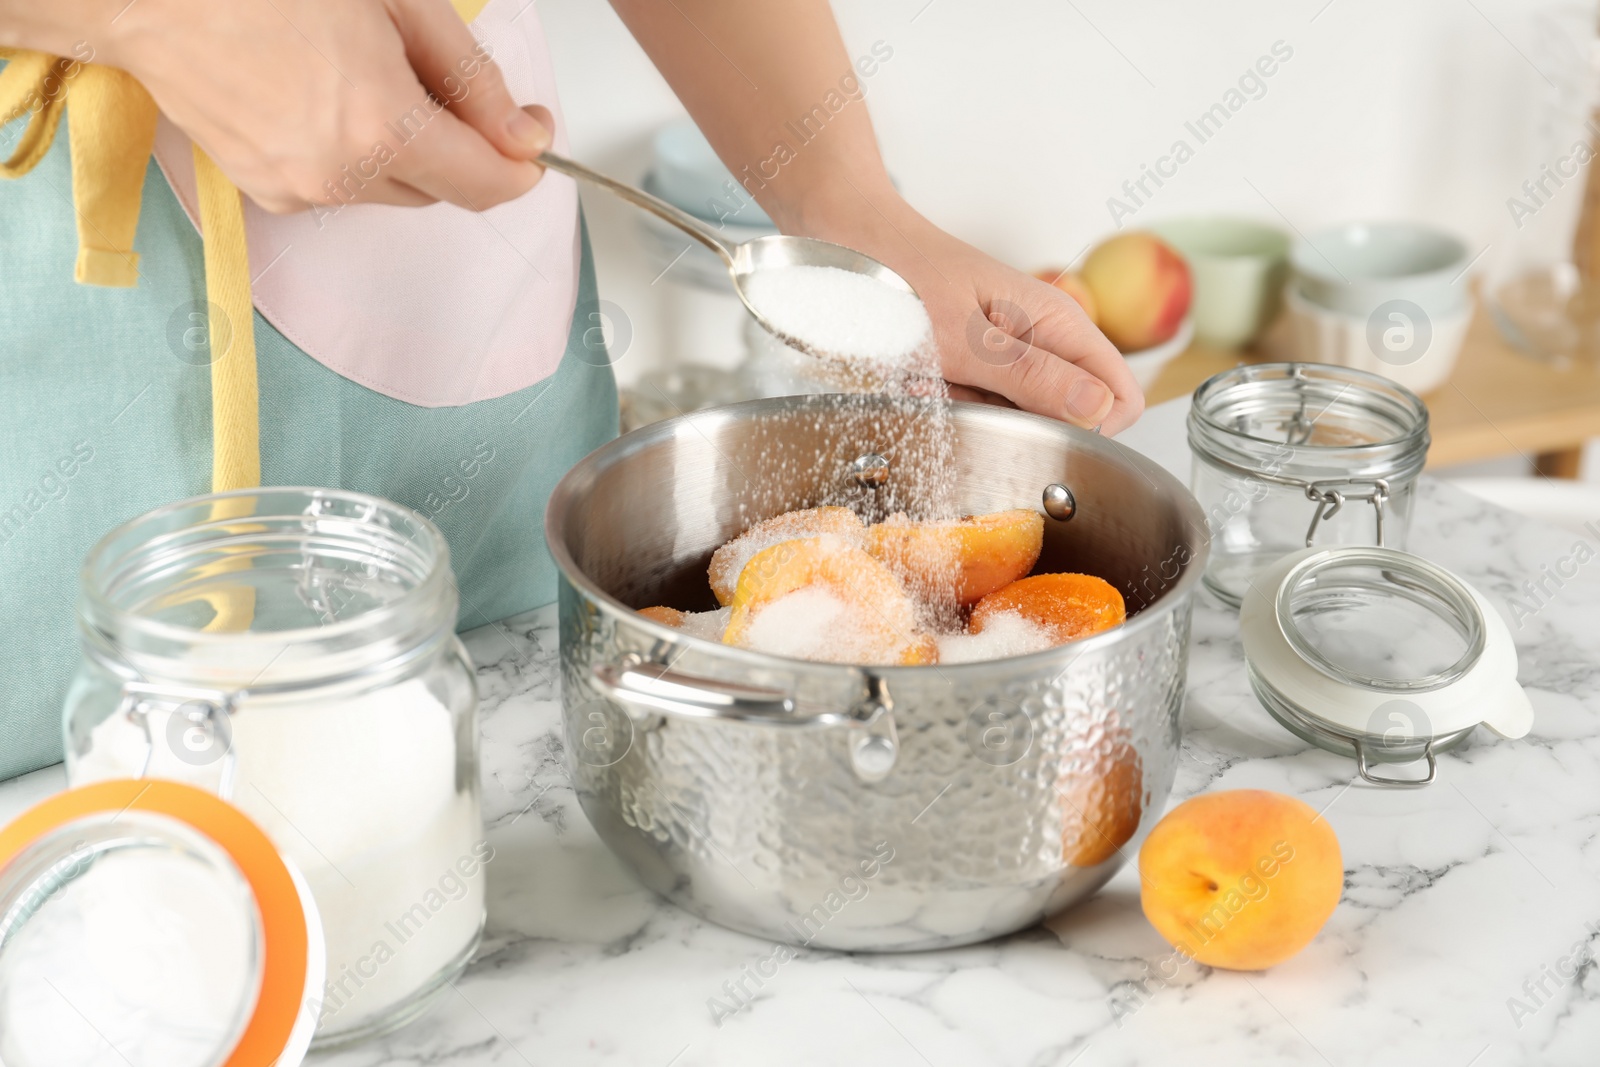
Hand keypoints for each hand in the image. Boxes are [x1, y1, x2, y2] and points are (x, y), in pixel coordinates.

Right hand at [93, 0, 551, 212]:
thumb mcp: (397, 2)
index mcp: (383, 128)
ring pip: (392, 190)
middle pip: (442, 190)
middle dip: (455, 145)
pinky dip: (352, 154)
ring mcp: (299, 191)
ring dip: (402, 149)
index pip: (488, 186)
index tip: (531, 137)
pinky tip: (319, 96)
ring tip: (359, 73)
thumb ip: (470, 75)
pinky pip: (341, 186)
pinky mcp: (266, 193)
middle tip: (428, 74)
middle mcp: (342, 176)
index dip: (522, 164)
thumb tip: (523, 132)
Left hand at [780, 188, 1143, 434]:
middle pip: (1066, 417)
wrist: (845, 240)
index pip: (1121, 399)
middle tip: (962, 393)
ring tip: (931, 380)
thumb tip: (1100, 409)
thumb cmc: (899, 276)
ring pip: (1017, 417)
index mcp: (1059, 324)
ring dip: (972, 413)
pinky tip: (919, 381)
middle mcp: (1044, 338)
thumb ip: (1031, 376)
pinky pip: (979, 407)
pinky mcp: (976, 363)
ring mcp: (1010, 352)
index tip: (1032, 430)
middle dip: (1015, 425)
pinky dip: (947, 404)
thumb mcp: (961, 338)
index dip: (1090, 429)